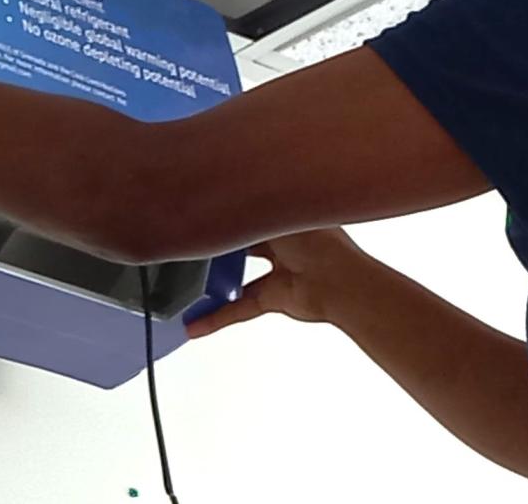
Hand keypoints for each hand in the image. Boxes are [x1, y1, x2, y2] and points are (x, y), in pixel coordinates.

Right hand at [186, 228, 367, 337]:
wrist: (341, 282)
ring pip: (237, 279)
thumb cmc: (318, 241)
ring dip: (213, 284)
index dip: (228, 212)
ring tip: (186, 283)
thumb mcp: (272, 215)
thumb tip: (219, 202)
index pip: (250, 212)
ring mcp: (277, 273)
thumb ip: (243, 212)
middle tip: (189, 245)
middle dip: (218, 247)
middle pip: (241, 245)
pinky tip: (196, 324)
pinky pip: (240, 308)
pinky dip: (218, 317)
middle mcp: (282, 245)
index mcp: (285, 216)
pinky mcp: (274, 299)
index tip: (201, 212)